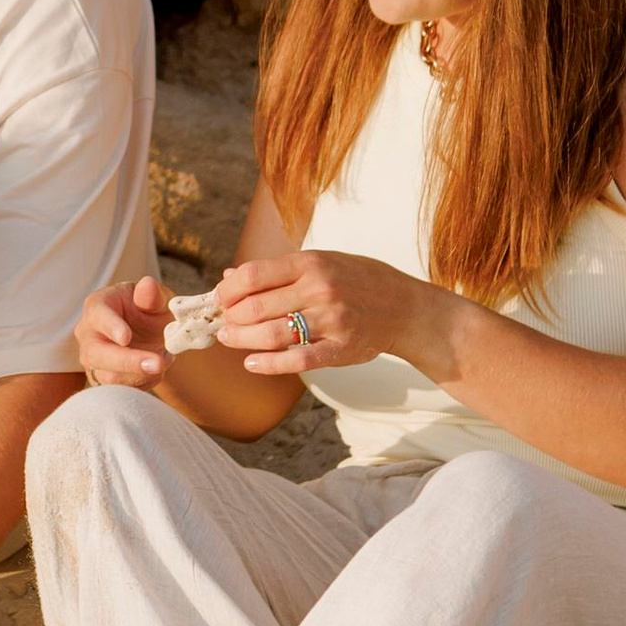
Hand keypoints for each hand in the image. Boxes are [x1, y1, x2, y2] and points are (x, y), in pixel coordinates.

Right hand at [73, 274, 173, 387]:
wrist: (149, 332)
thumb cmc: (148, 310)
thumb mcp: (155, 298)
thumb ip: (152, 295)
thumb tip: (148, 285)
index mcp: (98, 306)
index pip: (98, 316)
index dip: (111, 327)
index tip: (126, 337)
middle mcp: (88, 334)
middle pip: (96, 353)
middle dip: (128, 361)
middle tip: (158, 363)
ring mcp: (91, 360)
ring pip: (107, 377)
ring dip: (140, 375)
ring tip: (165, 360)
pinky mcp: (100, 379)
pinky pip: (119, 391)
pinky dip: (142, 384)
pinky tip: (157, 371)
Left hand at [211, 250, 416, 375]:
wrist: (405, 307)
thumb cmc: (358, 280)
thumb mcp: (321, 261)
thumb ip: (277, 270)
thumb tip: (229, 278)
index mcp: (311, 263)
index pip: (254, 274)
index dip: (228, 290)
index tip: (219, 299)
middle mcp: (319, 289)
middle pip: (256, 307)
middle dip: (230, 318)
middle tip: (222, 324)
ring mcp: (331, 321)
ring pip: (271, 335)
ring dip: (242, 340)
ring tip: (229, 339)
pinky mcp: (341, 349)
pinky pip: (297, 360)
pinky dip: (268, 364)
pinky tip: (251, 363)